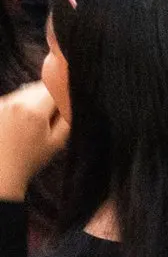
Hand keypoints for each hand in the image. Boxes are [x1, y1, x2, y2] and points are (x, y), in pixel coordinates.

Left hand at [0, 83, 68, 200]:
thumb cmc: (30, 158)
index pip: (54, 87)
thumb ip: (66, 118)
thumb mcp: (57, 142)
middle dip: (48, 97)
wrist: (2, 168)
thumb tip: (71, 100)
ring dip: (34, 102)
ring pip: (26, 92)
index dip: (63, 93)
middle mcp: (16, 102)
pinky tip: (20, 124)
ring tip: (33, 124)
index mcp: (34, 111)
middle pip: (38, 87)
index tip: (66, 101)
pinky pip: (14, 98)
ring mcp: (3, 103)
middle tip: (50, 119)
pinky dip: (21, 106)